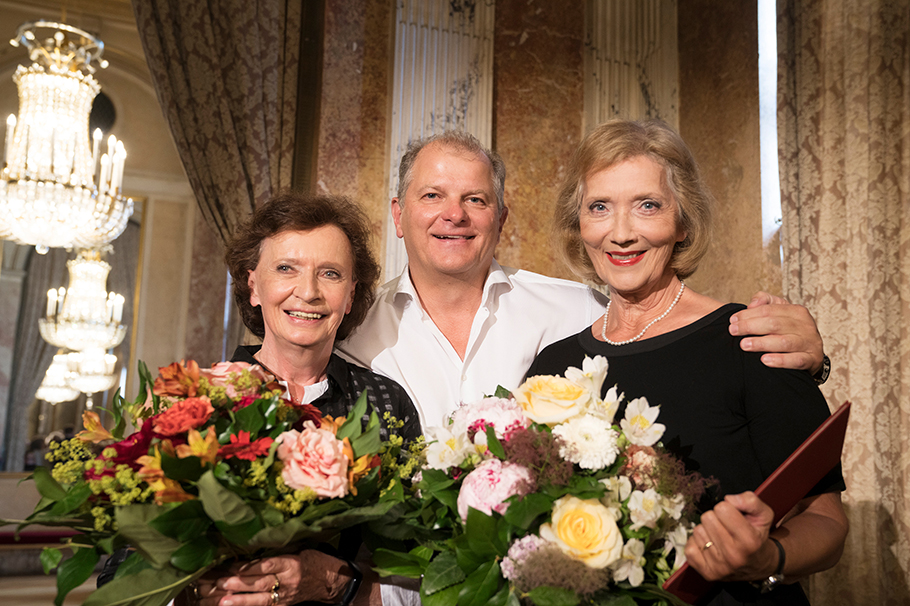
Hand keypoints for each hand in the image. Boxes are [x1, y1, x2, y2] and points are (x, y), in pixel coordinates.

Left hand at [194, 551, 350, 605]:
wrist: (331, 582)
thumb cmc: (314, 561)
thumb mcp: (300, 550)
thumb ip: (279, 551)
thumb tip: (252, 545)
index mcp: (293, 563)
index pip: (269, 564)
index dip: (250, 566)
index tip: (233, 565)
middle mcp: (288, 581)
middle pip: (261, 583)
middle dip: (239, 583)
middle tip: (219, 582)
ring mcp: (286, 596)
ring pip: (260, 598)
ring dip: (239, 599)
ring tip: (222, 600)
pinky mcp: (283, 605)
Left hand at [684, 492, 778, 582]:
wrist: (757, 565)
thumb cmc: (757, 537)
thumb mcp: (764, 515)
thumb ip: (750, 501)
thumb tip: (729, 499)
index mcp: (749, 541)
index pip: (722, 509)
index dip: (727, 508)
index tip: (734, 516)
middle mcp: (734, 557)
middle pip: (707, 518)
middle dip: (716, 518)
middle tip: (726, 527)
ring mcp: (719, 567)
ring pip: (697, 531)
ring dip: (707, 531)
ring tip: (720, 537)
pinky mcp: (706, 573)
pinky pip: (689, 547)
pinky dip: (698, 544)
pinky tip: (711, 546)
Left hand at [729, 292, 824, 373]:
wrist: (812, 353)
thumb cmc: (789, 331)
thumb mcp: (780, 312)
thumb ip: (765, 302)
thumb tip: (752, 304)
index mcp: (796, 311)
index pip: (769, 310)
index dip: (748, 314)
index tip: (732, 320)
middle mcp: (805, 326)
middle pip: (774, 324)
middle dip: (751, 327)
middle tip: (733, 331)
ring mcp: (809, 343)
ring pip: (784, 342)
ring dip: (762, 343)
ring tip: (744, 345)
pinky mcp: (812, 360)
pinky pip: (796, 360)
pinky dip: (780, 361)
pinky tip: (764, 360)